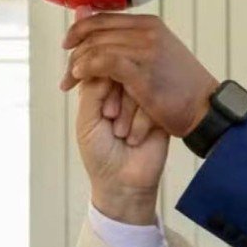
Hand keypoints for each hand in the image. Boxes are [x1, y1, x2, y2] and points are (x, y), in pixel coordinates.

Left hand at [61, 12, 218, 137]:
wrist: (204, 110)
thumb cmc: (179, 89)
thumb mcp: (155, 56)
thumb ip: (127, 42)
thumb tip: (93, 21)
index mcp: (149, 24)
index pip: (103, 19)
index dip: (79, 30)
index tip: (67, 46)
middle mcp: (146, 31)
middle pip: (95, 33)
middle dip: (74, 53)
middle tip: (67, 76)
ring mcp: (145, 49)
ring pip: (96, 48)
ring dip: (77, 66)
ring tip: (69, 82)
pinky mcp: (142, 70)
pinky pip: (104, 62)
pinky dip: (87, 69)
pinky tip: (80, 78)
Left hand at [76, 76, 166, 224]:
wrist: (123, 184)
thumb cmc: (99, 154)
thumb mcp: (86, 121)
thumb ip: (92, 89)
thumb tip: (108, 62)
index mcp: (100, 92)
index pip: (102, 67)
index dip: (102, 85)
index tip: (101, 111)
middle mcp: (121, 93)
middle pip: (121, 73)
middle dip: (114, 99)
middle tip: (109, 120)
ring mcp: (142, 101)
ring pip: (137, 85)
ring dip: (126, 112)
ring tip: (121, 134)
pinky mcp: (160, 112)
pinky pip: (153, 101)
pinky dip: (140, 122)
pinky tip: (135, 139)